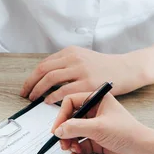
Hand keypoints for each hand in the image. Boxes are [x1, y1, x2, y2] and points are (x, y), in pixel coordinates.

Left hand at [20, 46, 140, 103]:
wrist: (126, 69)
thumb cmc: (106, 67)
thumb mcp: (84, 58)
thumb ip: (67, 64)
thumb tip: (46, 77)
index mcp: (71, 52)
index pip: (44, 64)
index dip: (32, 77)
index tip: (26, 87)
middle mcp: (74, 58)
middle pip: (44, 70)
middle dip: (31, 84)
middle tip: (26, 95)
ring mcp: (80, 70)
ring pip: (51, 79)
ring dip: (39, 90)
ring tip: (34, 99)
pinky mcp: (88, 83)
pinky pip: (64, 90)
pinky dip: (53, 96)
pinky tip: (48, 102)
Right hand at [50, 92, 153, 153]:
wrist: (144, 152)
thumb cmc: (127, 133)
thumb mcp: (98, 128)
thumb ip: (75, 127)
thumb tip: (58, 130)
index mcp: (97, 100)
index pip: (71, 102)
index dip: (62, 115)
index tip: (56, 130)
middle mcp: (96, 111)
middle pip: (71, 119)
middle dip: (65, 133)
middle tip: (63, 144)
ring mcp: (96, 127)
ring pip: (74, 134)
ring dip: (70, 144)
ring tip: (72, 152)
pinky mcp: (98, 141)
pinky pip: (81, 145)